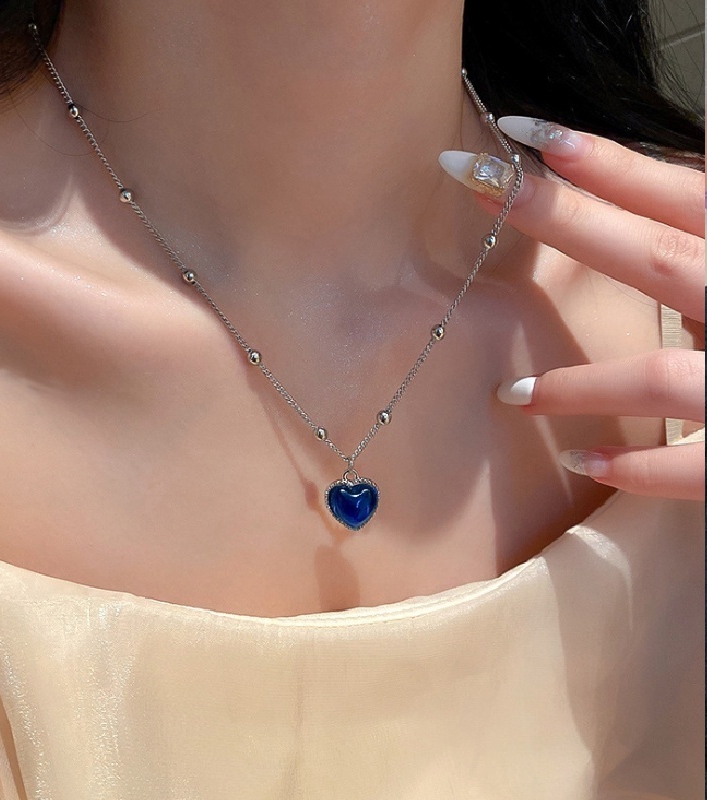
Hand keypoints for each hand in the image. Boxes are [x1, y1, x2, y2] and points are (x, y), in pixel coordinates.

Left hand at [439, 117, 704, 500]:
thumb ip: (704, 234)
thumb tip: (674, 169)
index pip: (679, 196)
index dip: (604, 163)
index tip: (522, 132)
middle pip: (653, 257)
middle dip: (562, 218)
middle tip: (476, 179)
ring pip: (660, 374)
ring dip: (576, 385)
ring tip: (511, 394)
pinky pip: (694, 470)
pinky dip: (636, 468)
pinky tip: (581, 462)